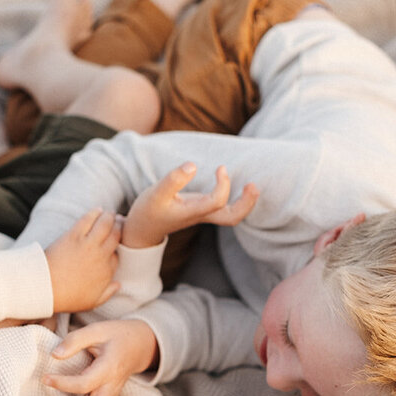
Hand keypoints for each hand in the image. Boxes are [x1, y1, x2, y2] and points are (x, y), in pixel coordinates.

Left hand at [44, 208, 120, 312]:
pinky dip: (96, 213)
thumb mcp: (92, 302)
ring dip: (111, 217)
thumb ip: (108, 293)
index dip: (116, 249)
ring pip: (106, 224)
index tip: (115, 244)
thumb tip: (119, 284)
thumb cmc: (67, 297)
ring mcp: (88, 244)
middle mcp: (101, 256)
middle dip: (120, 228)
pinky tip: (98, 210)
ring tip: (112, 214)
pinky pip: (89, 219)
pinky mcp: (74, 235)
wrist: (44, 287)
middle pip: (116, 237)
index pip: (117, 256)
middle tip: (120, 222)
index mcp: (106, 272)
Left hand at [44, 319, 158, 395]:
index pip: (85, 383)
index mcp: (108, 368)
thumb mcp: (96, 330)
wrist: (138, 344)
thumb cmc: (115, 335)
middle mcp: (112, 385)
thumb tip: (54, 355)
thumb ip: (75, 341)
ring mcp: (113, 394)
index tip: (45, 378)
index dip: (63, 383)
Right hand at [123, 163, 257, 248]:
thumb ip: (173, 180)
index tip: (220, 168)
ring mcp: (202, 214)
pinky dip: (235, 200)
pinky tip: (234, 185)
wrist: (142, 230)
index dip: (223, 185)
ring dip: (244, 203)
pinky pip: (224, 209)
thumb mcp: (155, 194)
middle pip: (232, 218)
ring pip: (230, 216)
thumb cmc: (147, 211)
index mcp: (191, 212)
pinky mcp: (200, 210)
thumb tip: (192, 166)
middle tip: (253, 185)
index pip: (217, 202)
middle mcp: (201, 215)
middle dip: (247, 204)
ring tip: (251, 186)